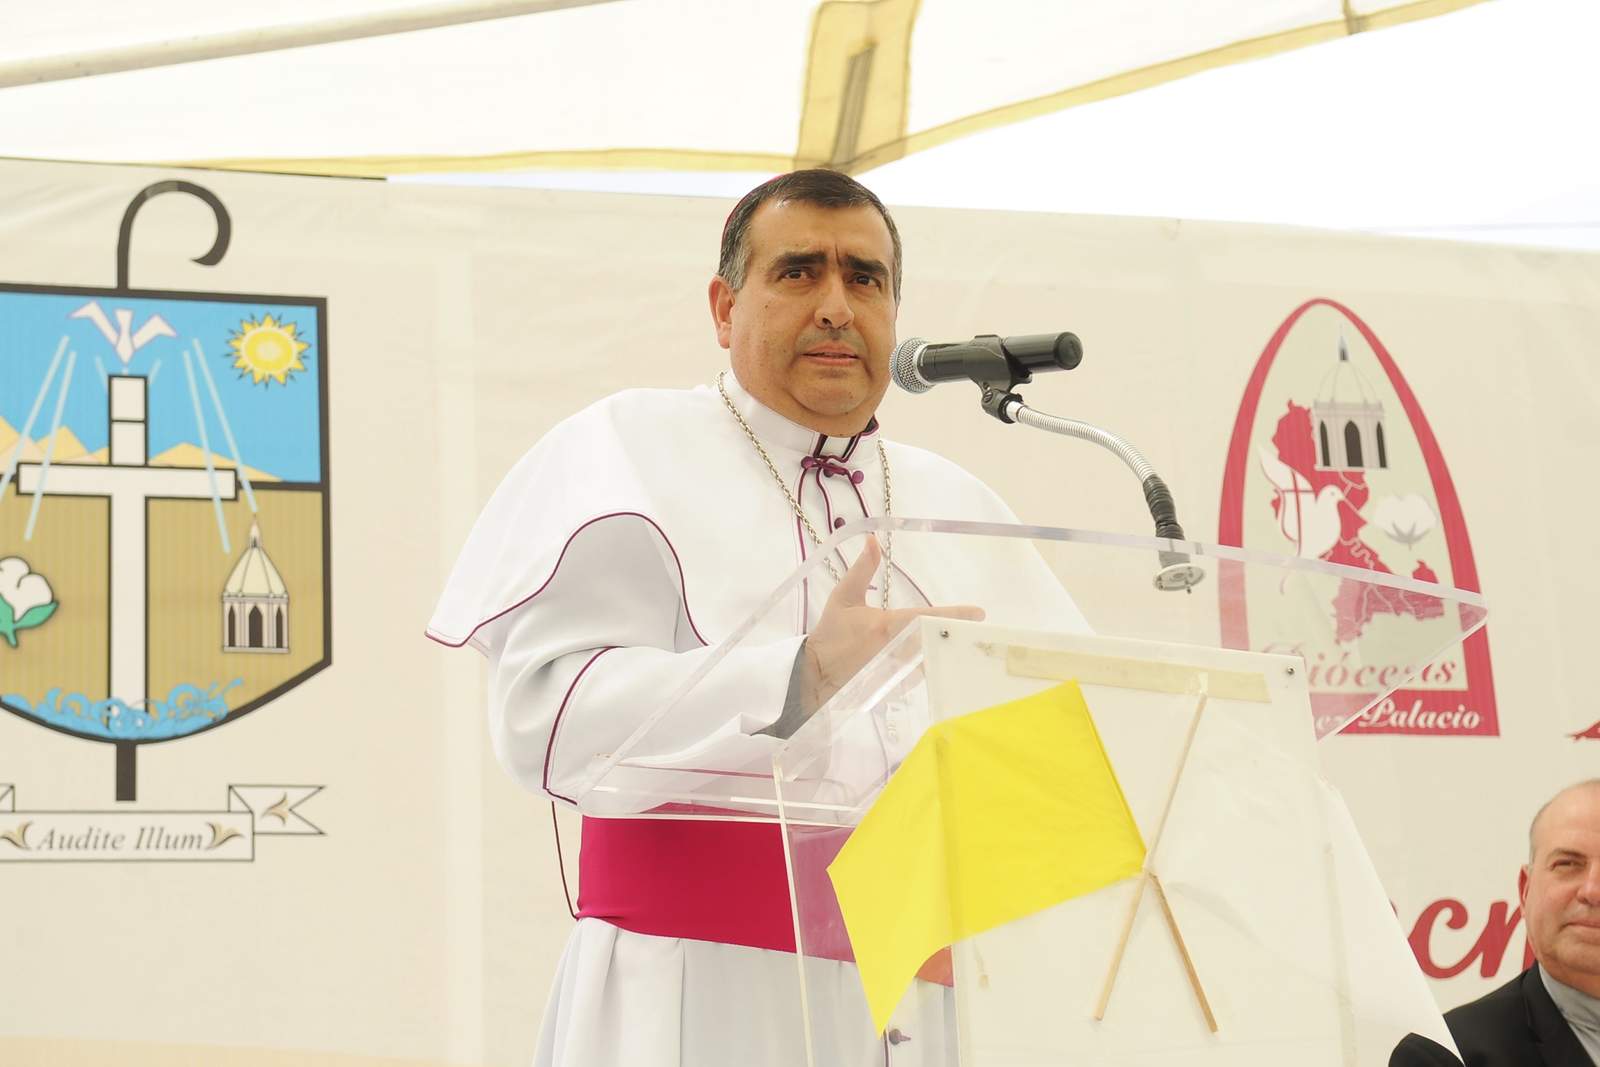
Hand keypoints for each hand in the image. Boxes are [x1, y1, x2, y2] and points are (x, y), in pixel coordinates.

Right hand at [801, 537, 983, 711]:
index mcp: (887, 626)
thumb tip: (873, 540)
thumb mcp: (843, 598)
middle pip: (938, 641)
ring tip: (965, 646)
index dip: (954, 615)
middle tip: (979, 631)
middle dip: (957, 635)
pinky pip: (919, 675)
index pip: (927, 617)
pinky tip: (939, 661)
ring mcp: (897, 672)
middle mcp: (896, 650)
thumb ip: (862, 569)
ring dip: (946, 652)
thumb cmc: (830, 634)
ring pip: (932, 660)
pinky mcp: (895, 687)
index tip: (978, 613)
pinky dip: (928, 666)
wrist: (813, 674)